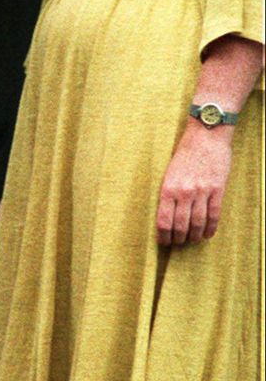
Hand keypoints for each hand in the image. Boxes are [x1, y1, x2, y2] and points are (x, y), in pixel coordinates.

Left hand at [156, 120, 232, 245]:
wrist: (206, 137)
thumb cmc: (185, 153)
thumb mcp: (169, 172)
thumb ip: (169, 192)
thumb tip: (167, 213)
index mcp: (168, 188)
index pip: (163, 220)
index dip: (163, 235)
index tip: (163, 242)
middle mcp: (184, 192)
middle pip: (180, 225)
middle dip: (178, 238)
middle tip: (178, 243)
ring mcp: (202, 192)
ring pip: (197, 223)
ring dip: (194, 236)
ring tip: (191, 240)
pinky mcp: (217, 190)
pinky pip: (214, 215)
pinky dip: (210, 228)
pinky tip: (207, 234)